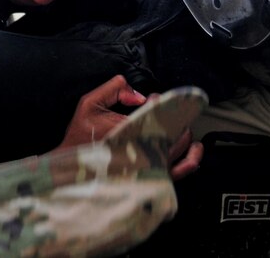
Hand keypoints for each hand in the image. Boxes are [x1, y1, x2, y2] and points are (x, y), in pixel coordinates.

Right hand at [58, 76, 203, 179]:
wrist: (74, 172)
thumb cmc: (81, 138)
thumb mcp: (89, 104)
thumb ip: (113, 89)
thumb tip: (138, 95)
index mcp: (127, 130)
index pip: (154, 113)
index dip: (158, 104)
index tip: (154, 100)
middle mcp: (142, 150)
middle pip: (171, 130)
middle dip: (173, 117)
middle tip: (169, 112)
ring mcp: (149, 167)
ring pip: (179, 150)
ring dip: (185, 135)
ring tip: (183, 126)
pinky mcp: (152, 179)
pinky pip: (179, 172)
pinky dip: (191, 160)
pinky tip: (194, 151)